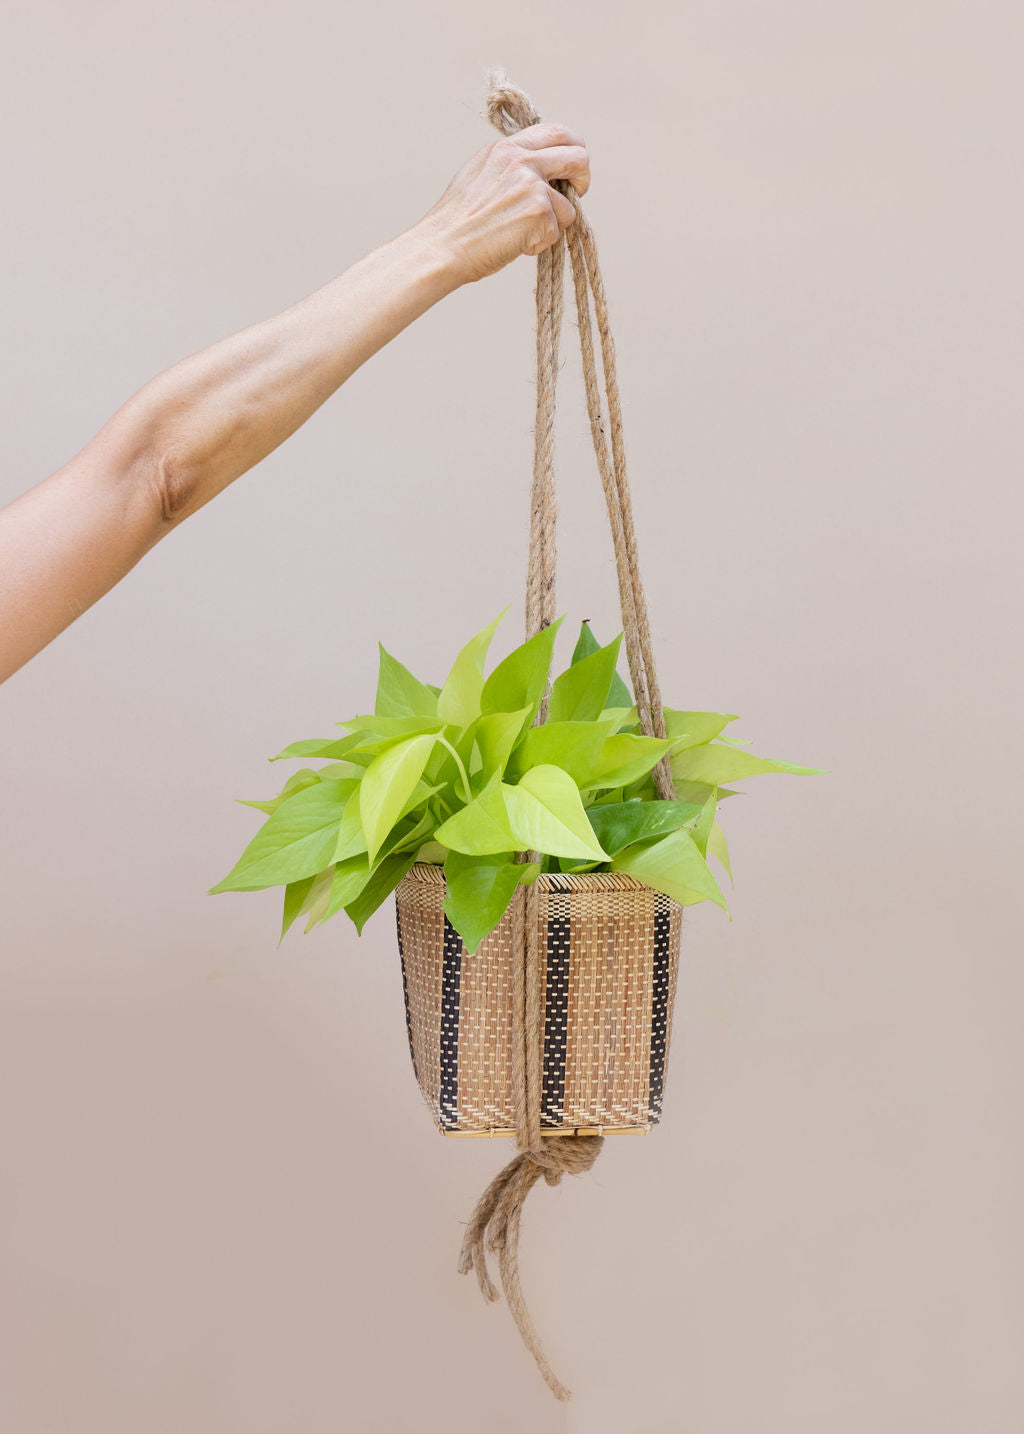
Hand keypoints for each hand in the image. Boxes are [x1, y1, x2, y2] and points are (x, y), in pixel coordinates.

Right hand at [417, 122, 590, 284]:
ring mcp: (532, 185)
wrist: (443, 246)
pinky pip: (558, 231)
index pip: (555, 132)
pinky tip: (515, 244)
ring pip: (569, 206)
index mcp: (505, 149)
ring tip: (521, 234)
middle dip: (583, 178)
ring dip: (553, 225)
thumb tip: (540, 174)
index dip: (573, 149)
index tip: (570, 169)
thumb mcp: (479, 175)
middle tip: (576, 195)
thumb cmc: (457, 222)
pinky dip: (541, 243)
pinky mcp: (539, 212)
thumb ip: (509, 167)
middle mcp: (520, 160)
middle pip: (578, 156)